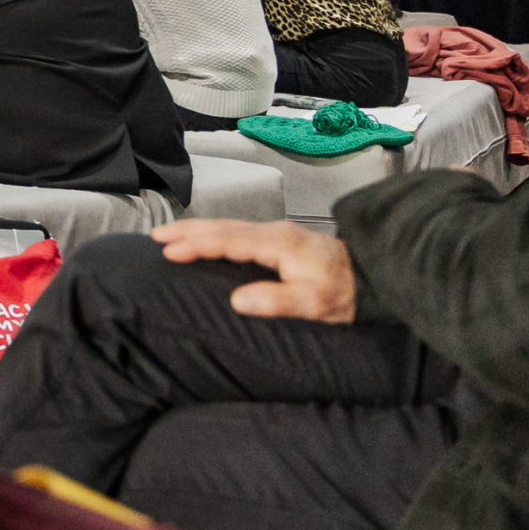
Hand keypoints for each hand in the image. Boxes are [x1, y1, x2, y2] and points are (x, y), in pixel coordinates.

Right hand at [147, 219, 356, 322]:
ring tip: (169, 235)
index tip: (169, 250)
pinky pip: (237, 231)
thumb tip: (237, 300)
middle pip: (223, 226)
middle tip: (155, 236)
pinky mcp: (278, 238)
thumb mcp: (314, 303)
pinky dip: (213, 233)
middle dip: (187, 230)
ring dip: (197, 229)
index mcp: (280, 244)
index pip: (229, 241)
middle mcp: (275, 232)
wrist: (373, 276)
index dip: (197, 245)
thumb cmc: (343, 293)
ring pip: (228, 225)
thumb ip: (277, 300)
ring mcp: (276, 232)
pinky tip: (203, 239)